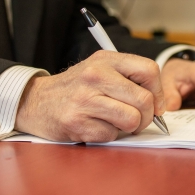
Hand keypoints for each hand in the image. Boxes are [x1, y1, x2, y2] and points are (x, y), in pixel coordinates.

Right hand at [15, 51, 164, 141]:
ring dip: (129, 128)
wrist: (35, 101)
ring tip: (117, 123)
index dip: (158, 92)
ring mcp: (85, 99)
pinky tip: (96, 126)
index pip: (149, 70)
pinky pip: (112, 135)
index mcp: (105, 60)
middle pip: (144, 100)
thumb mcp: (100, 70)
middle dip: (147, 116)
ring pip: (132, 120)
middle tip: (137, 119)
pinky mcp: (77, 122)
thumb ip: (129, 79)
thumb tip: (159, 104)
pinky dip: (109, 135)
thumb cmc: (76, 88)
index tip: (155, 104)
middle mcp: (95, 76)